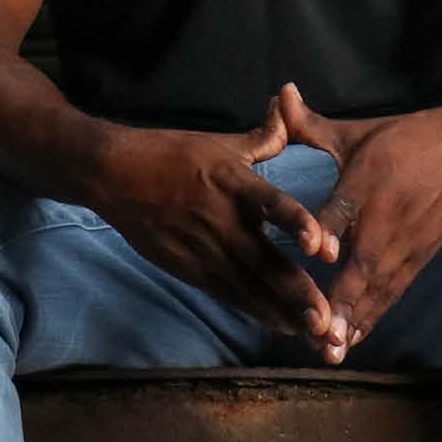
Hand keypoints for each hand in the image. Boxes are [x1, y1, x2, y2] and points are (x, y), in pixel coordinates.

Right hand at [89, 103, 336, 337]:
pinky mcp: (189, 269)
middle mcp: (222, 221)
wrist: (113, 175)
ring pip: (250, 289)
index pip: (270, 204)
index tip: (321, 247)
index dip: (296, 224)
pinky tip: (282, 326)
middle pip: (265, 264)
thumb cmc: (170, 154)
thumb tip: (291, 106)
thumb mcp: (220, 142)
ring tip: (315, 336)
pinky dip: (256, 311)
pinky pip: (229, 295)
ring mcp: (204, 250)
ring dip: (282, 313)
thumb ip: (263, 136)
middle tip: (327, 323)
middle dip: (298, 297)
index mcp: (234, 182)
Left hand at [275, 83, 441, 363]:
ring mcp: (408, 241)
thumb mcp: (359, 129)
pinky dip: (373, 317)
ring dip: (356, 319)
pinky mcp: (419, 257)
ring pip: (379, 286)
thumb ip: (310, 125)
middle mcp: (390, 215)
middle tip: (319, 334)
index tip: (319, 252)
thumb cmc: (408, 138)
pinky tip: (351, 341)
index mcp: (370, 178)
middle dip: (343, 300)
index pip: (347, 206)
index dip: (332, 227)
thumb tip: (278, 95)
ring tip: (331, 350)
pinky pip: (393, 291)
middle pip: (365, 262)